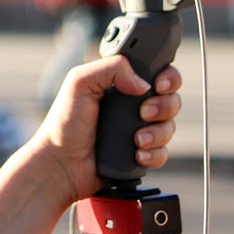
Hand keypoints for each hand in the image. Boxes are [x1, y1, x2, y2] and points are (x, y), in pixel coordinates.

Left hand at [33, 56, 181, 206]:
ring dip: (157, 132)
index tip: (160, 84)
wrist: (62, 164)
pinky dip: (154, 153)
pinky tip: (137, 153)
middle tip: (144, 112)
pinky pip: (163, 152)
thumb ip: (110, 69)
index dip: (166, 77)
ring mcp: (139, 129)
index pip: (156, 72)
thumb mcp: (80, 83)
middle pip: (171, 99)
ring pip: (169, 126)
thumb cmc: (65, 123)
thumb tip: (142, 83)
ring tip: (137, 139)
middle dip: (164, 105)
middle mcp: (133, 105)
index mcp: (121, 83)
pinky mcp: (141, 153)